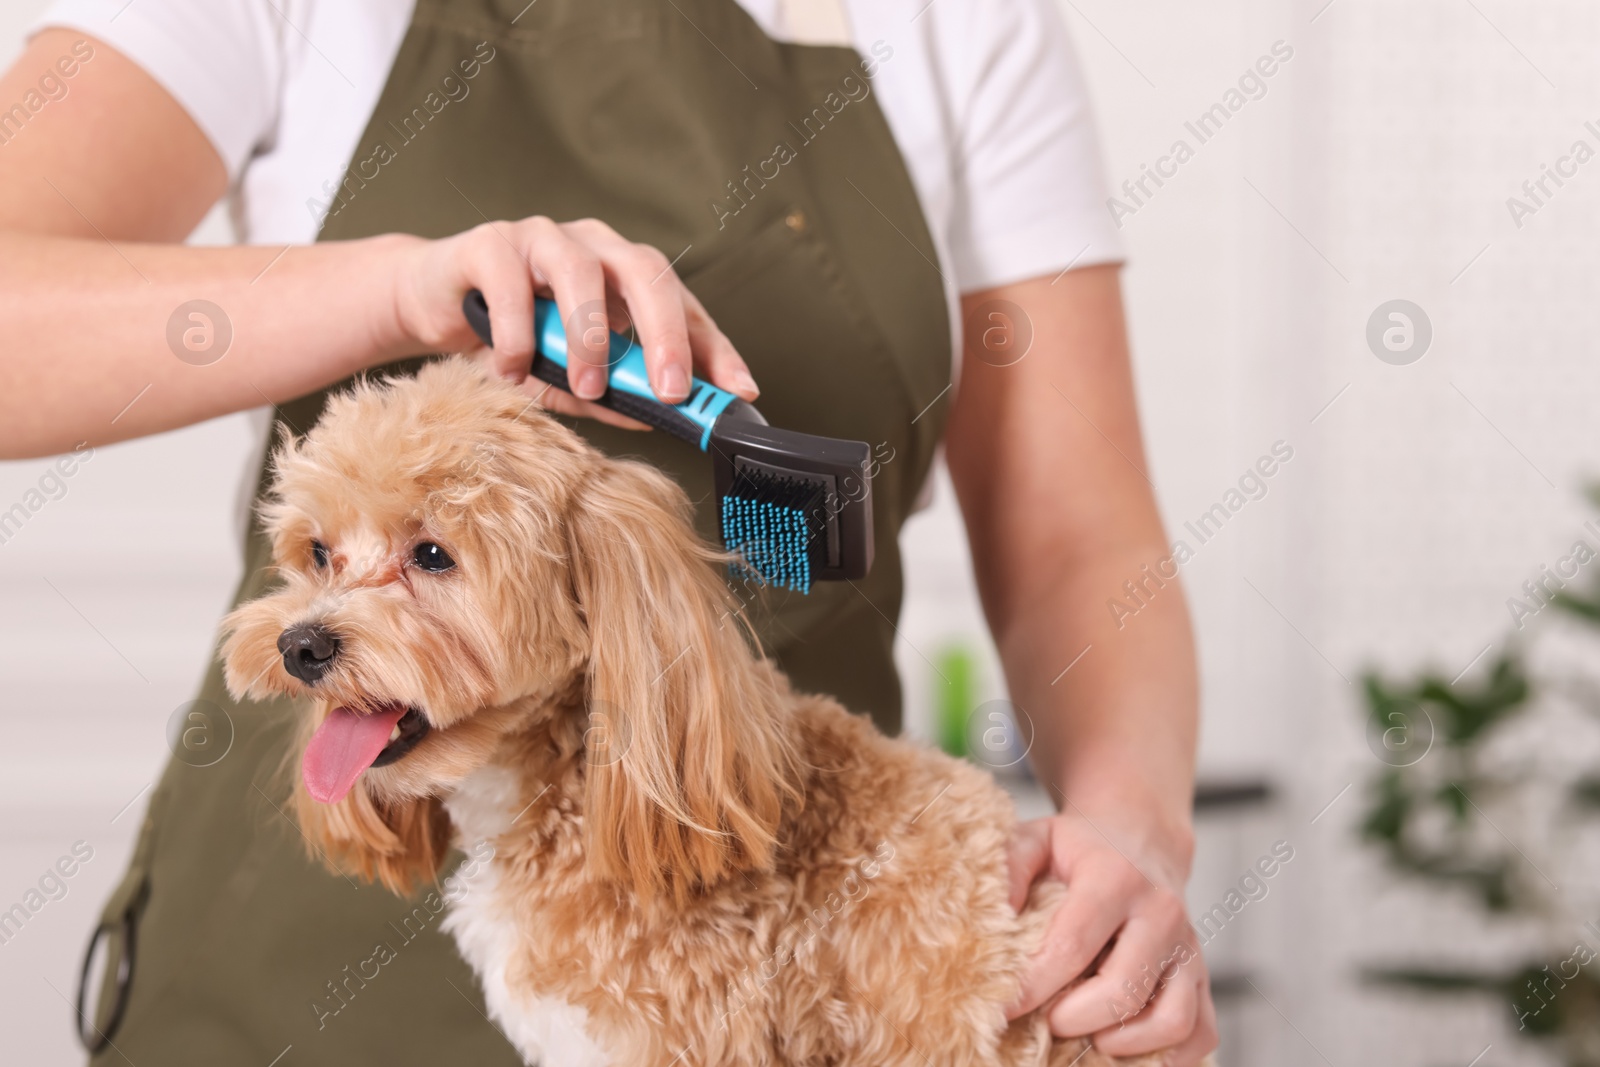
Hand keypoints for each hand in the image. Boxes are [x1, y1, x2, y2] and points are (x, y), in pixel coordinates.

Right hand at [388, 217, 756, 427]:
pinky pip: (511, 284)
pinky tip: (512, 369)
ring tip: (585, 387)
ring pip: (581, 272)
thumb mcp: (569, 378)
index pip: (682, 305)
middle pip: (646, 271)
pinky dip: (517, 333)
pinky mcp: (488, 243)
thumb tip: (656, 416)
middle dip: (666, 334)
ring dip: (590, 337)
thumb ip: (613, 396)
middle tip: (671, 391)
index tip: (739, 392)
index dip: (714, 348)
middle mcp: (592, 246)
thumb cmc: (512, 339)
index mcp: (623, 275)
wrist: (431, 305)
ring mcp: (542, 238)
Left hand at [1006, 811, 1216, 1063]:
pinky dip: (1170, 1054)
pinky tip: (1129, 1043)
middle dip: (1075, 1018)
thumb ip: (1011, 866)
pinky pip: (1201, 1032)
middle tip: (1048, 1018)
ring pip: (1172, 1019)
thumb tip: (996, 919)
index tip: (1005, 1006)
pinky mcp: (1203, 975)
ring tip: (1091, 1033)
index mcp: (1115, 878)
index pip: (1072, 945)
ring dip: (1125, 1042)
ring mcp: (1189, 948)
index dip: (1034, 985)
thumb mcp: (1039, 837)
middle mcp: (1161, 913)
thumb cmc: (1083, 847)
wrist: (1144, 836)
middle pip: (1122, 989)